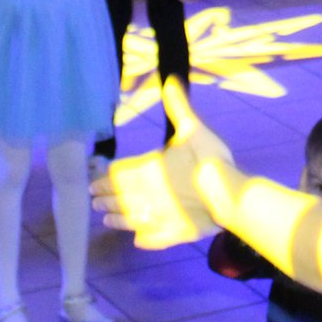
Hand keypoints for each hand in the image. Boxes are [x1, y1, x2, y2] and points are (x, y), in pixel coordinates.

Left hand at [96, 80, 234, 249]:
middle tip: (93, 201)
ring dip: (117, 219)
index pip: (119, 175)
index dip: (105, 178)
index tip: (93, 183)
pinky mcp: (175, 233)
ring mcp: (160, 217)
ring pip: (132, 219)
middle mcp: (147, 195)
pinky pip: (155, 239)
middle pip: (121, 197)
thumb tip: (170, 81)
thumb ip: (178, 107)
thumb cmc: (210, 159)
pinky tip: (137, 241)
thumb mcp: (193, 128)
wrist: (229, 195)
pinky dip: (144, 239)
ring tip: (105, 219)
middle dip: (106, 198)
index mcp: (148, 169)